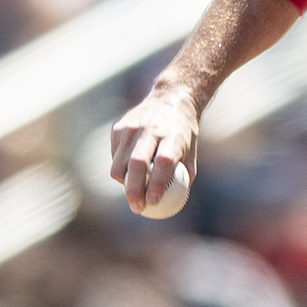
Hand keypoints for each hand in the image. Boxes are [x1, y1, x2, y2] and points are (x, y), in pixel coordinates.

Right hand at [110, 87, 200, 213]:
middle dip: (134, 190)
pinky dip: (120, 169)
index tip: (154, 202)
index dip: (157, 184)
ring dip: (124, 184)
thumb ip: (184, 177)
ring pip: (119, 164)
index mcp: (172, 136)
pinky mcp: (118, 128)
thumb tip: (174, 204)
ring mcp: (131, 128)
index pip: (162, 162)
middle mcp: (150, 130)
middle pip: (137, 164)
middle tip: (137, 207)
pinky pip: (115, 156)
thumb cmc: (183, 133)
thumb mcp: (192, 152)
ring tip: (133, 197)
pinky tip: (129, 176)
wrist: (171, 99)